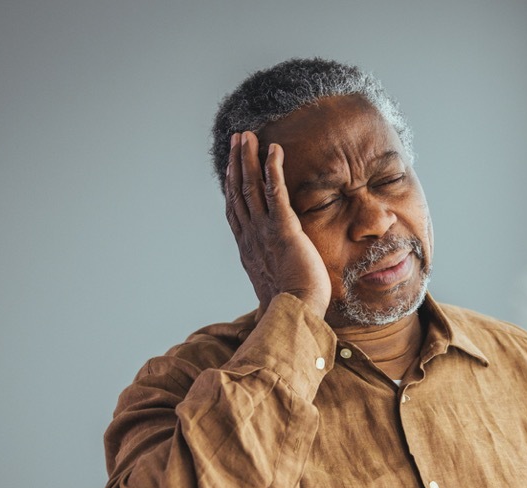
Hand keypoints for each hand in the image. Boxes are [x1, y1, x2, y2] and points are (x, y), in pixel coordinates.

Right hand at [224, 131, 330, 316]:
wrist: (295, 313)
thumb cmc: (290, 306)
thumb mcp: (273, 288)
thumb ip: (271, 278)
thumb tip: (272, 287)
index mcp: (248, 248)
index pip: (235, 210)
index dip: (231, 185)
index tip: (231, 167)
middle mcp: (250, 236)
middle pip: (239, 192)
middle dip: (237, 163)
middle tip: (237, 139)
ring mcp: (264, 231)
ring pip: (251, 187)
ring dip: (249, 158)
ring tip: (248, 136)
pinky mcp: (283, 229)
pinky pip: (276, 193)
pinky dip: (273, 169)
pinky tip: (273, 150)